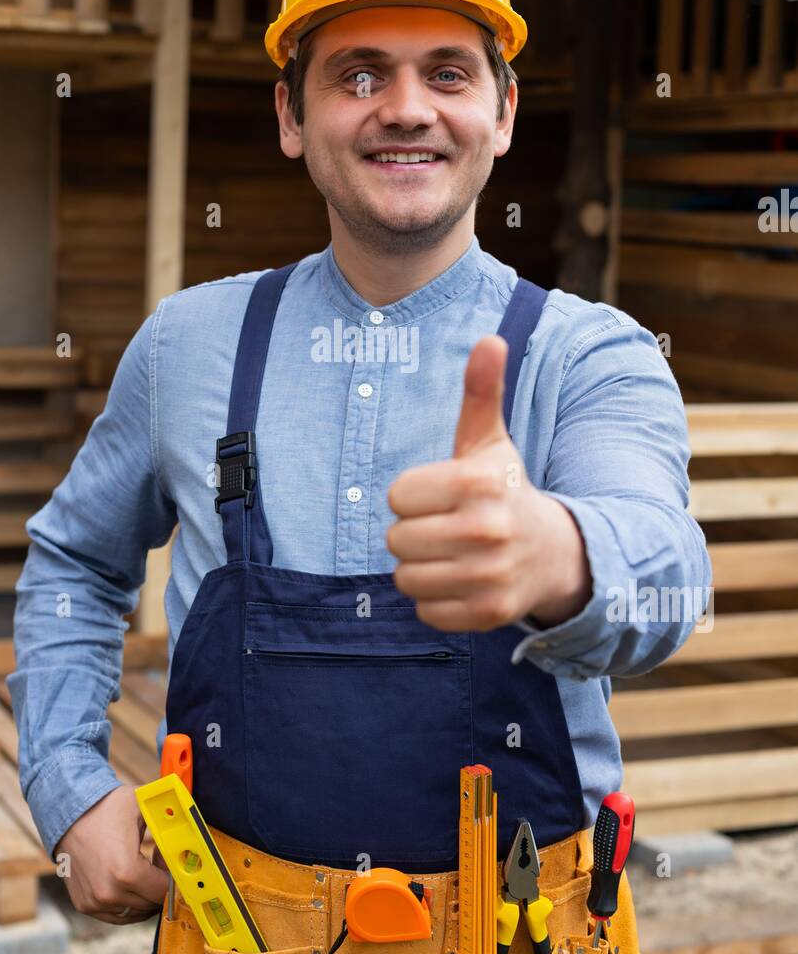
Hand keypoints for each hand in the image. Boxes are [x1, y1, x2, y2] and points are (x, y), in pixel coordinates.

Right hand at [53, 785, 167, 924]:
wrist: (67, 812)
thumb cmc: (107, 807)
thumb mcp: (142, 806)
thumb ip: (170, 820)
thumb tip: (193, 828)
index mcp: (126, 872)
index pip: (165, 892)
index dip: (174, 878)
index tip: (172, 863)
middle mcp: (109, 893)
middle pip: (152, 904)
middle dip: (160, 886)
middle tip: (158, 862)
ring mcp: (95, 903)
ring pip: (136, 912)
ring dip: (145, 896)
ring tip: (143, 869)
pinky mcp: (85, 906)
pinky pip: (117, 915)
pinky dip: (128, 902)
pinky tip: (129, 879)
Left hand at [386, 335, 591, 631]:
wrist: (557, 552)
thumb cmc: (505, 490)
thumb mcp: (490, 442)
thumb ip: (481, 392)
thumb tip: (489, 339)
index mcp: (477, 482)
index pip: (396, 496)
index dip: (414, 496)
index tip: (444, 496)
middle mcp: (486, 530)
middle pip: (396, 540)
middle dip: (415, 533)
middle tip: (449, 527)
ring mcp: (490, 575)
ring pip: (406, 578)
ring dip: (422, 569)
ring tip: (454, 555)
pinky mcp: (489, 613)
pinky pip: (425, 611)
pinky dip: (437, 601)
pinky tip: (464, 581)